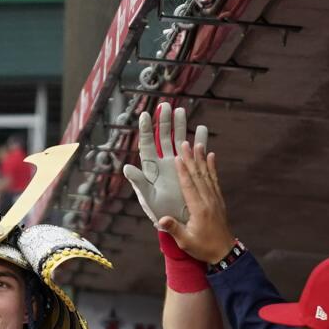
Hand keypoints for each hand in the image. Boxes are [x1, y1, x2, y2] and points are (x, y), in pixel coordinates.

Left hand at [123, 103, 207, 227]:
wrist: (178, 223)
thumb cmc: (160, 212)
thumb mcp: (148, 198)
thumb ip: (139, 182)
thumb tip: (126, 167)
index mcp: (152, 169)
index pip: (147, 144)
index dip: (146, 130)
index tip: (146, 114)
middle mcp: (164, 164)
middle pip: (163, 138)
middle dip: (164, 122)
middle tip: (166, 105)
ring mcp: (178, 166)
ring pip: (179, 141)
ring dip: (180, 127)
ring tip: (181, 111)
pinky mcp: (190, 170)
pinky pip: (195, 152)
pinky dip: (198, 141)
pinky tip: (201, 129)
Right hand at [156, 140, 234, 264]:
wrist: (225, 252)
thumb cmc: (203, 248)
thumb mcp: (186, 241)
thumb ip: (174, 229)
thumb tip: (161, 219)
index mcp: (199, 209)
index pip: (189, 186)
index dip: (183, 171)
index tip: (178, 157)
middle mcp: (208, 201)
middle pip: (198, 176)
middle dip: (191, 159)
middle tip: (186, 143)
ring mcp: (215, 199)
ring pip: (207, 175)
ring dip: (202, 158)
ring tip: (199, 143)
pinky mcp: (219, 201)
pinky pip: (215, 180)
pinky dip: (213, 168)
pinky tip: (212, 157)